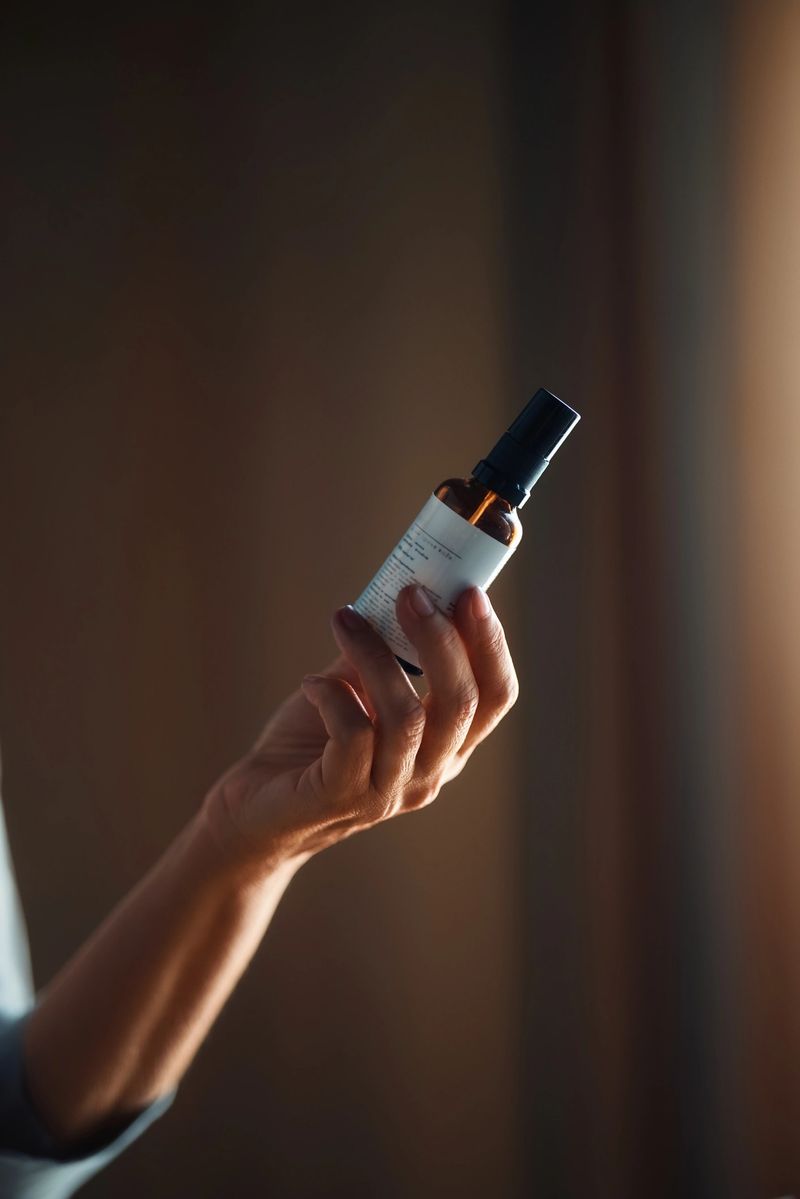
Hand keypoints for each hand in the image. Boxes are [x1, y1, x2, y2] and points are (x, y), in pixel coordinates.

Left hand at [201, 583, 518, 878]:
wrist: (255, 810)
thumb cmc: (312, 744)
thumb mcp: (356, 691)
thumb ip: (384, 655)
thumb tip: (399, 591)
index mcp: (446, 746)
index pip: (496, 696)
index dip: (490, 643)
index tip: (468, 593)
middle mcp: (428, 773)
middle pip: (462, 703)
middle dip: (441, 638)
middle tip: (411, 593)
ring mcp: (387, 791)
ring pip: (407, 717)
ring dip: (375, 655)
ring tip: (344, 620)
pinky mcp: (340, 797)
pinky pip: (353, 735)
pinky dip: (332, 695)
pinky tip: (310, 683)